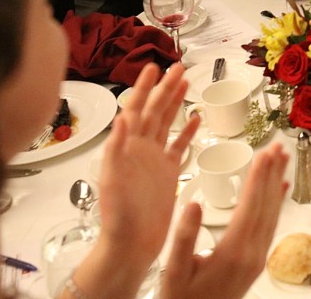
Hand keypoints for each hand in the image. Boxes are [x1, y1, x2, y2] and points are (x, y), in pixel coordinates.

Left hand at [94, 64, 201, 262]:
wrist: (131, 244)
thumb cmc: (118, 215)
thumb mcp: (113, 179)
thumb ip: (116, 148)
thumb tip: (121, 117)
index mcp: (127, 146)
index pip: (136, 108)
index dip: (145, 88)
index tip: (154, 67)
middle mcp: (141, 148)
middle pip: (154, 110)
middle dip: (165, 88)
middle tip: (178, 67)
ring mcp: (155, 159)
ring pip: (167, 123)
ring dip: (175, 103)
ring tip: (186, 83)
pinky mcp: (168, 173)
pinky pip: (179, 147)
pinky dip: (188, 132)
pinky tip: (197, 119)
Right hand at [160, 143, 288, 298]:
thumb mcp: (175, 269)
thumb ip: (184, 237)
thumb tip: (193, 205)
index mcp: (233, 253)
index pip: (250, 206)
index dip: (258, 178)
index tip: (264, 154)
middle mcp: (251, 254)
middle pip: (266, 206)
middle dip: (272, 174)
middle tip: (278, 147)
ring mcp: (256, 258)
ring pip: (272, 214)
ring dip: (276, 184)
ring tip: (282, 160)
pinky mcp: (256, 261)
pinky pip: (271, 226)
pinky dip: (276, 203)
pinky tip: (280, 190)